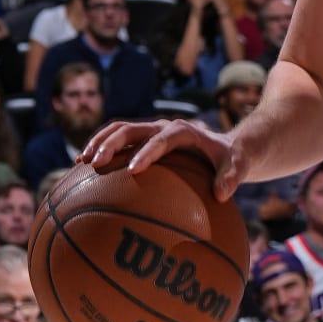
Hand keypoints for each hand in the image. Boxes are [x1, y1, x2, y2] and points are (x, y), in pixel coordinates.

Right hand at [83, 116, 250, 200]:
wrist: (226, 146)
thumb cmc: (232, 158)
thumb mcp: (239, 166)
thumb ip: (232, 176)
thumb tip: (222, 194)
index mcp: (184, 131)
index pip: (164, 137)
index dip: (148, 151)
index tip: (134, 169)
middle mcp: (163, 127)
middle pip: (132, 128)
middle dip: (112, 142)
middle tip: (96, 162)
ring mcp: (150, 132)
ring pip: (119, 131)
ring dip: (100, 143)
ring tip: (82, 162)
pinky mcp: (143, 141)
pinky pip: (118, 142)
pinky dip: (101, 150)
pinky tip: (83, 170)